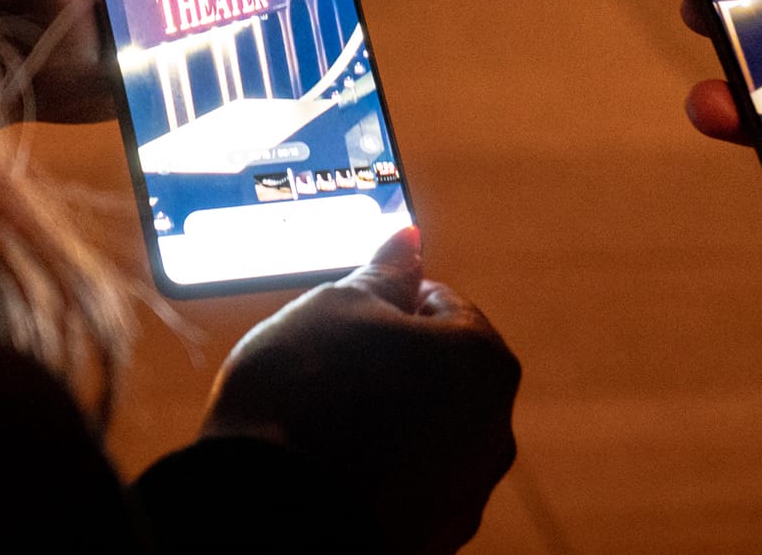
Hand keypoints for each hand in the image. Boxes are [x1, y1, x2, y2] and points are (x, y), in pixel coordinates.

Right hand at [201, 227, 519, 554]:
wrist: (268, 517)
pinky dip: (375, 475)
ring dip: (383, 421)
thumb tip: (410, 237)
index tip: (339, 319)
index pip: (439, 303)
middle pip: (438, 372)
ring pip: (422, 433)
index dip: (383, 302)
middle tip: (323, 370)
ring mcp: (466, 494)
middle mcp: (493, 430)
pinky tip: (326, 468)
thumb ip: (384, 272)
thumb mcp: (338, 306)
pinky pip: (404, 487)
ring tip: (319, 424)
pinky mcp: (433, 540)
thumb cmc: (304, 394)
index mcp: (483, 360)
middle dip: (388, 365)